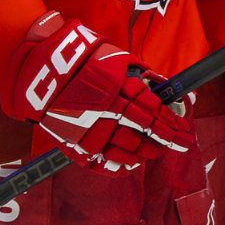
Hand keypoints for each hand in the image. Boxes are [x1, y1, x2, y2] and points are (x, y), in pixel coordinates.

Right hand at [0, 12, 194, 172]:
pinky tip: (132, 164)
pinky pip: (101, 163)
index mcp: (118, 90)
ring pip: (126, 150)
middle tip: (179, 144)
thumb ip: (142, 74)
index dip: (172, 124)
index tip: (186, 131)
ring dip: (146, 153)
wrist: (38, 72)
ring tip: (156, 151)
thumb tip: (166, 87)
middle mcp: (105, 112)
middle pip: (144, 133)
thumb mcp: (117, 58)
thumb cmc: (83, 60)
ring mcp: (88, 131)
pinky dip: (120, 166)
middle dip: (166, 140)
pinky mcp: (74, 143)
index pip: (154, 112)